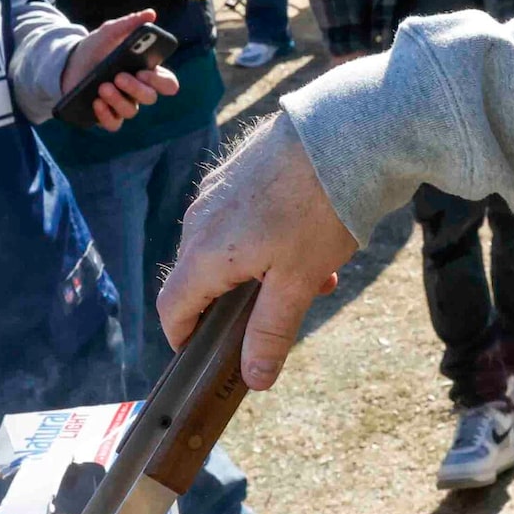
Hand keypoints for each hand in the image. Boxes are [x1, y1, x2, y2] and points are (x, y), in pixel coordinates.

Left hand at [59, 11, 181, 129]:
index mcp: (145, 72)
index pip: (167, 83)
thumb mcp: (110, 32)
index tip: (145, 70)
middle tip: (119, 76)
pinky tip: (96, 102)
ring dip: (118, 99)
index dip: (160, 81)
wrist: (67, 63)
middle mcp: (137, 91)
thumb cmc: (95, 47)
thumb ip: (130, 23)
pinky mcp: (105, 116)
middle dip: (136, 87)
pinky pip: (113, 124)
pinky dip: (106, 115)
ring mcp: (122, 105)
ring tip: (102, 87)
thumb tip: (151, 14)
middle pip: (150, 97)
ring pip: (131, 111)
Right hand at [158, 119, 355, 388]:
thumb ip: (270, 332)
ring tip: (317, 271)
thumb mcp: (297, 282)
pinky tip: (312, 235)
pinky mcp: (238, 169)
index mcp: (204, 254)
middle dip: (243, 302)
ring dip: (263, 269)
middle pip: (202, 279)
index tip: (207, 354)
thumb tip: (254, 379)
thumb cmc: (317, 209)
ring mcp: (217, 191)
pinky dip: (267, 237)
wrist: (340, 135)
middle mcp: (199, 221)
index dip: (185, 338)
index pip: (172, 309)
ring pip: (227, 247)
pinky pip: (240, 216)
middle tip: (292, 306)